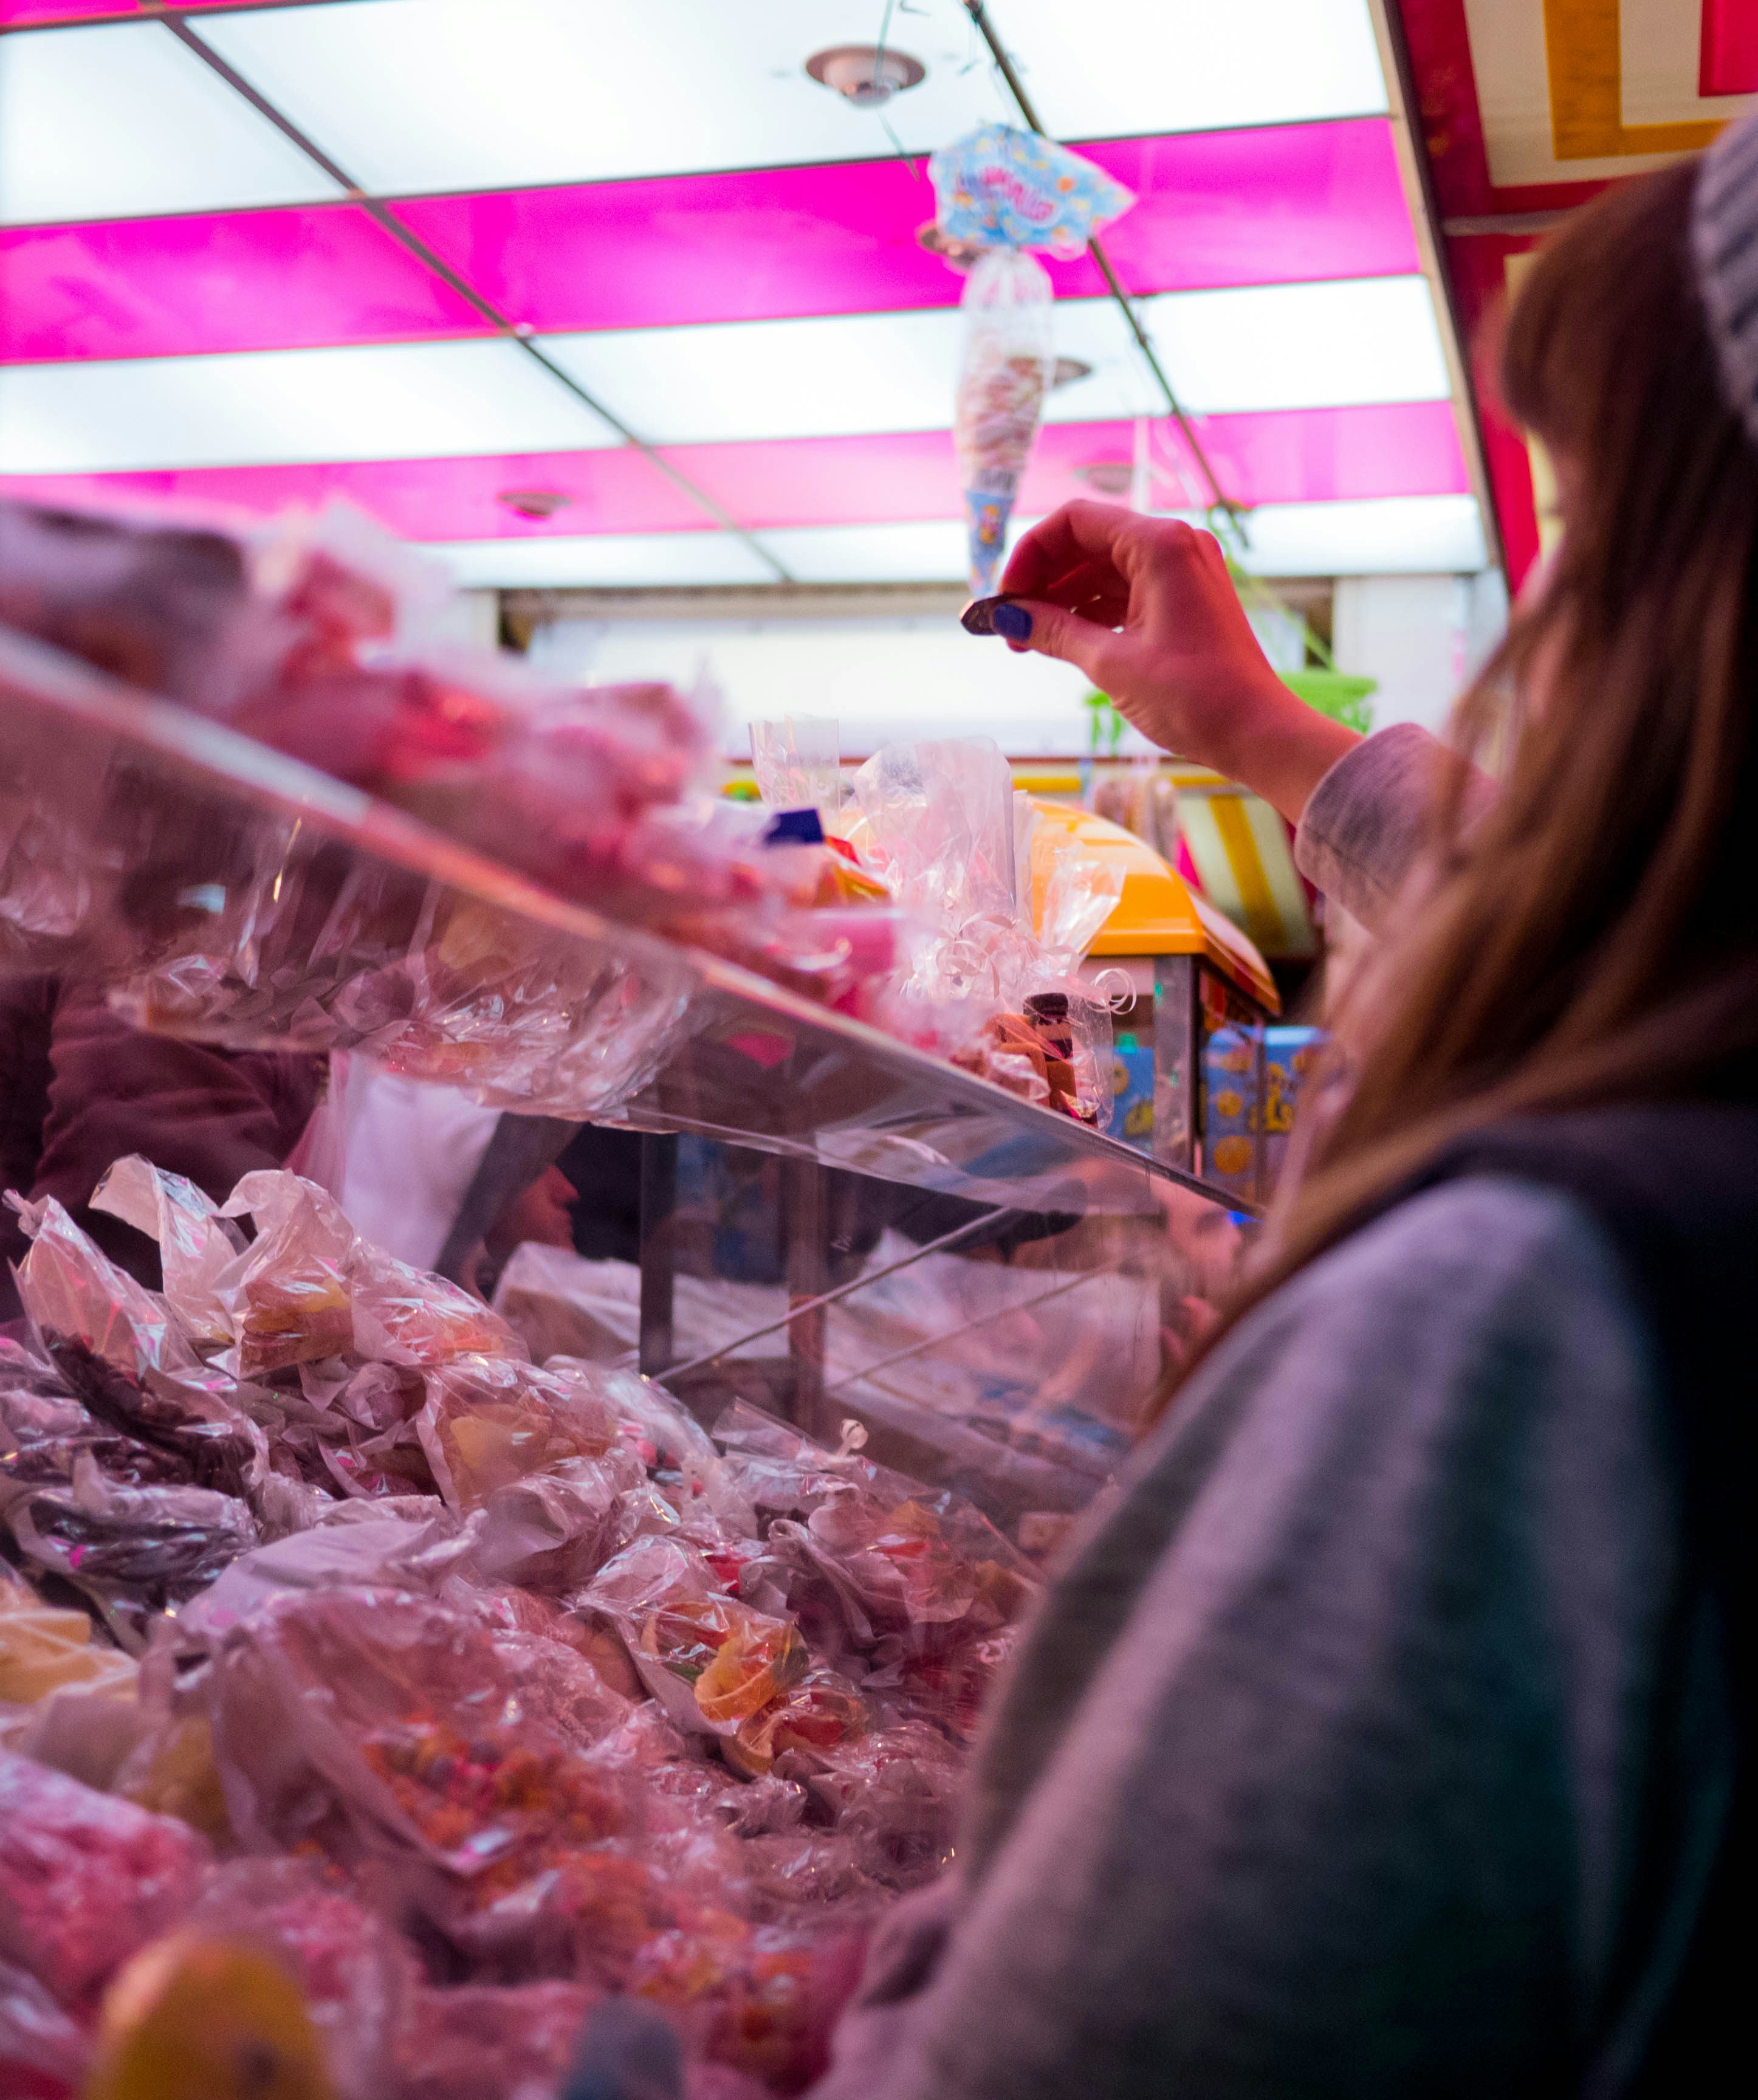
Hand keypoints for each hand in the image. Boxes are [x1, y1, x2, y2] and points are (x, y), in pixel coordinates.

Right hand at [996, 502, 1360, 821]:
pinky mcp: (1187, 599)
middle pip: (1087, 543)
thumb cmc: (1194, 697)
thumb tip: (1007, 616)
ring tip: (1031, 643)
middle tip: (1010, 628)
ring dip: (1064, 600)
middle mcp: (1174, 545)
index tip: (1006, 599)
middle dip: (1043, 582)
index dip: (1029, 556)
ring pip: (1105, 570)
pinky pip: (1127, 591)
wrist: (1258, 733)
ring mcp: (1184, 571)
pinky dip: (1093, 611)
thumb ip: (1054, 632)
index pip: (1073, 522)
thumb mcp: (1111, 664)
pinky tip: (1066, 642)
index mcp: (1158, 544)